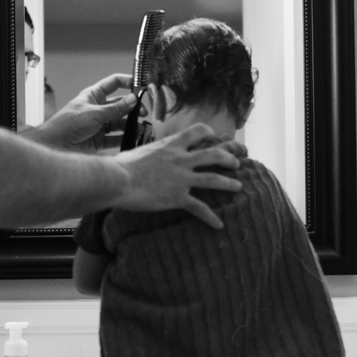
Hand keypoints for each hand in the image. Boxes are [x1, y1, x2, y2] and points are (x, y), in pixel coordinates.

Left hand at [27, 73, 137, 152]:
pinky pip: (116, 138)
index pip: (113, 83)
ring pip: (120, 122)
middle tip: (143, 112)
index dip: (127, 82)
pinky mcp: (99, 140)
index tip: (140, 85)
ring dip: (130, 124)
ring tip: (140, 127)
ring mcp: (99, 125)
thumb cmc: (67, 124)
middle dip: (132, 107)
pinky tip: (133, 138)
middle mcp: (98, 109)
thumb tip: (133, 100)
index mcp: (93, 96)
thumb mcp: (94, 113)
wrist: (55, 145)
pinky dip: (125, 138)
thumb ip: (115, 109)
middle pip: (120, 104)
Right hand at [112, 123, 243, 228]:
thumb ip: (149, 154)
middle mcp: (180, 159)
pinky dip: (210, 217)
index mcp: (170, 145)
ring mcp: (182, 178)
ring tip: (238, 187)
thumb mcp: (138, 152)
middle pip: (213, 155)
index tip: (213, 135)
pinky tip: (218, 225)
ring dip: (228, 183)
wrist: (117, 179)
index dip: (207, 132)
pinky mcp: (178, 197)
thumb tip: (141, 158)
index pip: (195, 132)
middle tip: (236, 164)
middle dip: (227, 159)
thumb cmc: (120, 166)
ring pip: (213, 179)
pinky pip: (199, 208)